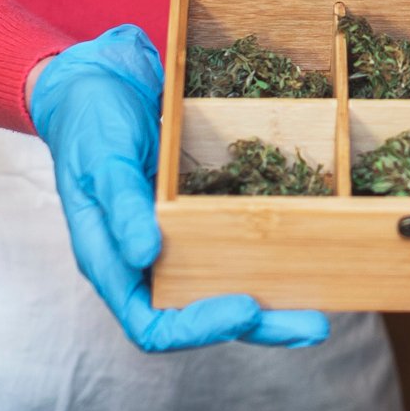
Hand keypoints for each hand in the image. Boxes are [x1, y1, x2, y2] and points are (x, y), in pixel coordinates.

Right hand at [28, 26, 329, 350]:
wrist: (101, 83)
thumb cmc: (90, 121)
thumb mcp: (103, 157)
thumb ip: (120, 205)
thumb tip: (145, 256)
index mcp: (112, 262)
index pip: (152, 324)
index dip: (200, 327)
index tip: (246, 307)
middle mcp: (145, 264)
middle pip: (198, 318)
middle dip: (256, 325)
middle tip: (312, 324)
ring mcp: (173, 244)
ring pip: (221, 291)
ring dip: (270, 306)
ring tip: (319, 311)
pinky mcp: (197, 221)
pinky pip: (232, 251)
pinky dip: (266, 262)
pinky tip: (303, 260)